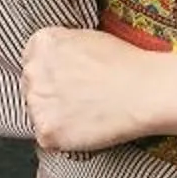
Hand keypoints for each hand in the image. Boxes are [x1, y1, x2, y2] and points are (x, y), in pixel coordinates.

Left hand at [22, 26, 175, 153]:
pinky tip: (85, 129)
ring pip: (38, 115)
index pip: (33, 62)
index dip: (53, 75)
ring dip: (56, 118)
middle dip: (52, 96)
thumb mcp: (85, 37)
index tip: (69, 82)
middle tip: (81, 101)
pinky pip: (48, 140)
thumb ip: (61, 49)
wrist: (144, 92)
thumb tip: (56, 63)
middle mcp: (32, 70)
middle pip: (32, 89)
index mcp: (41, 43)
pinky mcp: (47, 131)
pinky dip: (64, 140)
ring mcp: (37, 102)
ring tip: (86, 114)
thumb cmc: (125, 63)